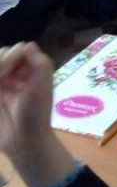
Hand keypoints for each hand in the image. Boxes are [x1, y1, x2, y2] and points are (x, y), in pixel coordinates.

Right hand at [0, 43, 75, 186]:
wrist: (23, 142)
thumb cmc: (36, 114)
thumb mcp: (41, 87)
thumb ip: (39, 64)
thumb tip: (29, 44)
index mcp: (33, 68)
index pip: (20, 49)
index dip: (13, 57)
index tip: (13, 72)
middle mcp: (18, 72)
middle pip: (3, 53)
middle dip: (1, 63)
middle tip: (2, 79)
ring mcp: (4, 82)